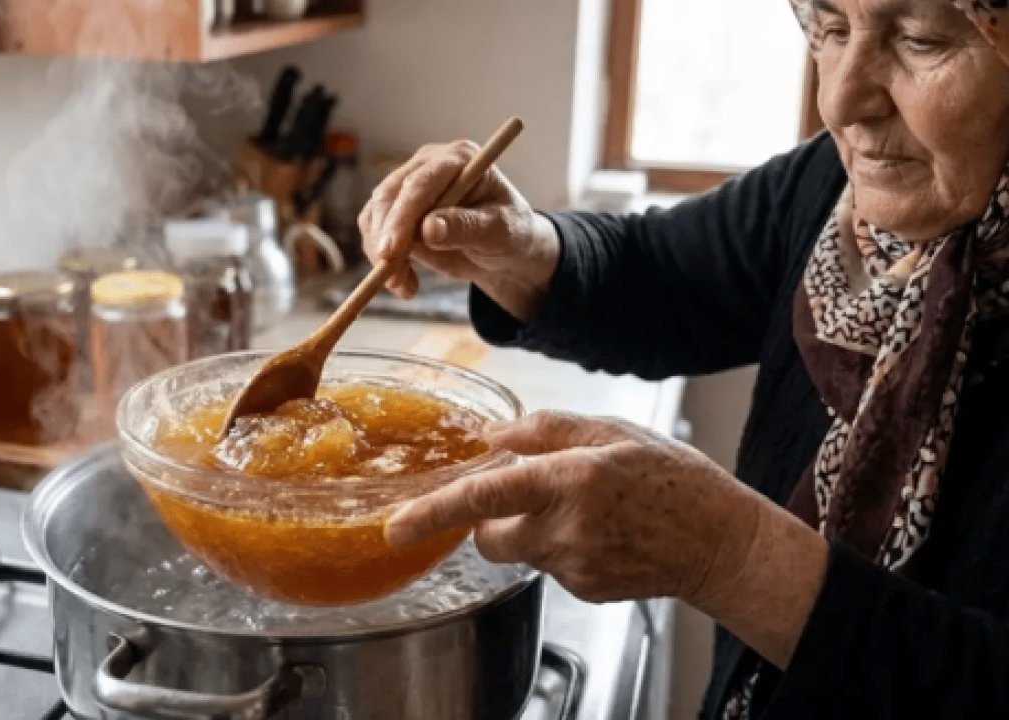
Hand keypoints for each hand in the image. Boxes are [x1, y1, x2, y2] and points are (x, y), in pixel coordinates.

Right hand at [359, 140, 560, 322]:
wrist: (503, 249)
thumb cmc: (510, 233)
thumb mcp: (500, 232)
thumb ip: (467, 227)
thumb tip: (429, 229)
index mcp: (459, 158)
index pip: (421, 183)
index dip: (403, 216)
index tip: (393, 250)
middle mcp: (429, 165)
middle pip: (390, 195)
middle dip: (386, 238)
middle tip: (391, 278)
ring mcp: (409, 184)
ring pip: (376, 214)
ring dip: (381, 254)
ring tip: (404, 286)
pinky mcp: (397, 209)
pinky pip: (375, 231)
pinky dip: (382, 261)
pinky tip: (404, 283)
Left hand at [385, 410, 828, 667]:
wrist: (721, 543)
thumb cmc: (673, 480)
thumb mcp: (612, 431)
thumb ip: (545, 430)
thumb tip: (492, 435)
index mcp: (571, 479)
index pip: (484, 497)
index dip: (433, 513)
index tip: (396, 527)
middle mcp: (567, 528)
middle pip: (487, 534)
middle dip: (490, 517)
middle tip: (529, 494)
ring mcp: (574, 566)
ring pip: (518, 549)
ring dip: (531, 529)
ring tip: (585, 512)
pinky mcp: (583, 589)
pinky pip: (548, 566)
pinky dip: (559, 548)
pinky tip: (601, 534)